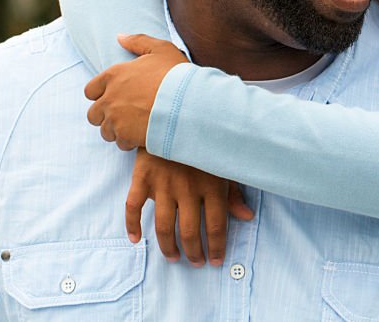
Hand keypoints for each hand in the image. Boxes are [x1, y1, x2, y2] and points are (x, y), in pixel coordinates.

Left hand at [85, 33, 188, 148]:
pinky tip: (143, 135)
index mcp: (114, 75)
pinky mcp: (125, 135)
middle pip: (93, 114)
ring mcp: (115, 118)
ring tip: (137, 126)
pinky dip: (129, 141)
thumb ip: (138, 41)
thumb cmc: (177, 74)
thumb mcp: (161, 49)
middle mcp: (109, 97)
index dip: (101, 95)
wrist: (189, 102)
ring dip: (117, 130)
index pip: (90, 90)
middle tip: (126, 115)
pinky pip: (119, 143)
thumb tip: (120, 37)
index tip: (116, 97)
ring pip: (105, 130)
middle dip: (106, 116)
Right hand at [127, 149, 254, 266]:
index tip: (217, 260)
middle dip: (194, 252)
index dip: (217, 247)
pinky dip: (132, 225)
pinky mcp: (142, 178)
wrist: (173, 115)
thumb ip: (233, 192)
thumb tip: (247, 217)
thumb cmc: (203, 142)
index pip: (215, 226)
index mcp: (211, 185)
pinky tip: (136, 239)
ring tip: (174, 257)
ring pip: (163, 226)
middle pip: (189, 231)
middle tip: (196, 262)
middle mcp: (187, 188)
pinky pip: (132, 207)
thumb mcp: (222, 164)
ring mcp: (163, 184)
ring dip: (168, 247)